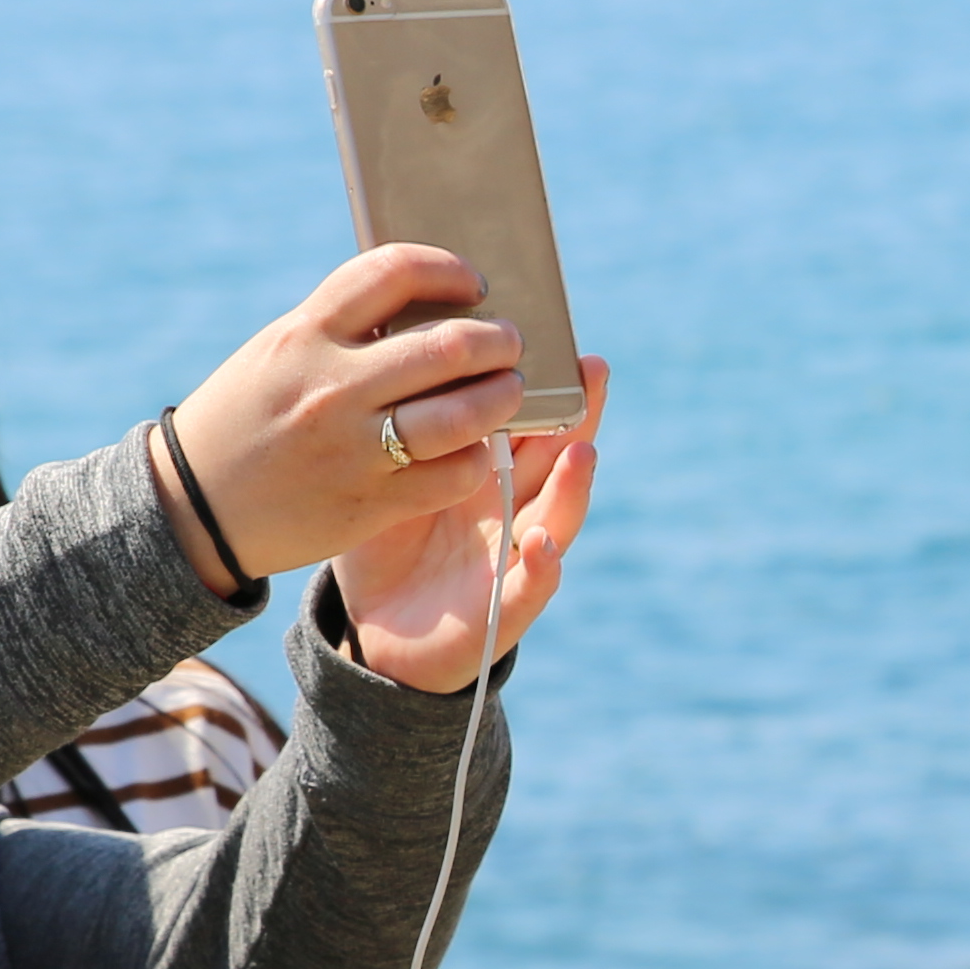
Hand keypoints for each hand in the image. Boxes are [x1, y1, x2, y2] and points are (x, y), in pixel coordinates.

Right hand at [163, 247, 549, 585]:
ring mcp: (353, 447)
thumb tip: (424, 301)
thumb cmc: (246, 417)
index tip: (472, 283)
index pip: (394, 272)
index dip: (448, 269)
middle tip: (509, 344)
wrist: (194, 507)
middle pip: (447, 346)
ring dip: (502, 399)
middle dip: (498, 341)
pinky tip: (476, 450)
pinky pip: (452, 475)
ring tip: (509, 392)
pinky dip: (477, 459)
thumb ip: (342, 326)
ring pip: (462, 415)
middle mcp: (333, 386)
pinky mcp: (370, 502)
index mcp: (306, 333)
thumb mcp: (279, 351)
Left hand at [327, 361, 606, 694]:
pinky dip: (542, 568)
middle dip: (580, 416)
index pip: (526, 419)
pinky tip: (542, 545)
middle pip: (555, 457)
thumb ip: (401, 428)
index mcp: (485, 469)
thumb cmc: (383, 538)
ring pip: (557, 515)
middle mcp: (510, 506)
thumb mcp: (385, 475)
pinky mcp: (503, 609)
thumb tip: (384, 348)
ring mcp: (512, 555)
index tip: (562, 344)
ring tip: (581, 450)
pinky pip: (530, 588)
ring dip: (573, 485)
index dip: (549, 385)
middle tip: (593, 372)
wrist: (376, 624)